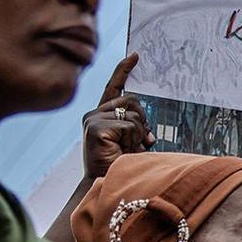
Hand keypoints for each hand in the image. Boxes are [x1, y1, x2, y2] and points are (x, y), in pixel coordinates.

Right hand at [81, 53, 151, 178]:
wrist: (108, 186)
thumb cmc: (120, 167)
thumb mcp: (132, 143)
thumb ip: (137, 128)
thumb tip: (148, 133)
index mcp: (102, 116)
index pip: (114, 88)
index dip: (124, 70)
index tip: (135, 55)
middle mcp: (94, 114)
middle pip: (133, 101)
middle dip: (143, 122)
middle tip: (137, 143)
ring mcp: (93, 119)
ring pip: (134, 114)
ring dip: (139, 134)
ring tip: (128, 150)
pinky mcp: (96, 127)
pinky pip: (130, 125)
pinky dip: (134, 140)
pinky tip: (123, 151)